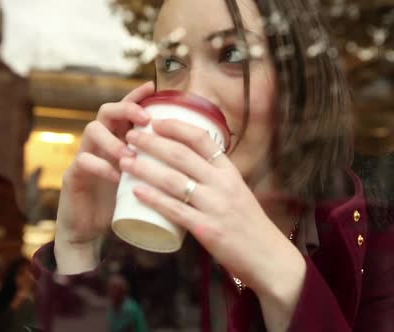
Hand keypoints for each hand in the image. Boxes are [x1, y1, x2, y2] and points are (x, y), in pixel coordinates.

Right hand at [55, 82, 153, 268]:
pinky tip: (117, 176)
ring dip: (114, 139)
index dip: (136, 96)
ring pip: (92, 130)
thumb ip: (158, 168)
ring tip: (131, 154)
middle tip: (145, 120)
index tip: (153, 88)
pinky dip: (102, 166)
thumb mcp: (141, 182)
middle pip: (106, 111)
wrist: (89, 232)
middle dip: (126, 109)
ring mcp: (84, 157)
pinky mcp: (73, 176)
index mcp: (117, 140)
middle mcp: (99, 143)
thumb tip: (197, 160)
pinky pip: (84, 162)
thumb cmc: (120, 205)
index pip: (125, 111)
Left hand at [118, 119, 304, 295]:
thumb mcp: (237, 192)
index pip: (202, 139)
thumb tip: (187, 166)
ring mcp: (214, 206)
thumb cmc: (249, 225)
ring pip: (173, 180)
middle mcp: (223, 184)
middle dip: (152, 143)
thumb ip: (215, 179)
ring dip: (145, 168)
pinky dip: (153, 199)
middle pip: (181, 155)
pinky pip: (174, 210)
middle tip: (131, 137)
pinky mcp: (206, 229)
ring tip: (125, 161)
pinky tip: (136, 191)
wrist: (269, 257)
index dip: (176, 127)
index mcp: (230, 172)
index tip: (156, 121)